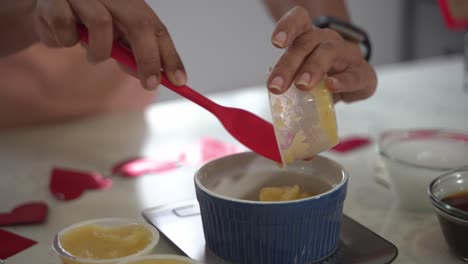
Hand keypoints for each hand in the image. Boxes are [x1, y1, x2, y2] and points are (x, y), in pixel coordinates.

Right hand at [34, 0, 186, 89]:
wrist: (44, 10)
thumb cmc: (85, 25)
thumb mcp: (114, 41)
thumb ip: (132, 56)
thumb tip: (152, 78)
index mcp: (129, 2)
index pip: (157, 28)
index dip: (170, 55)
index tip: (179, 80)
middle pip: (139, 24)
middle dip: (148, 59)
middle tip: (150, 84)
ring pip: (101, 25)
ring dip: (98, 52)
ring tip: (90, 55)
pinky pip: (65, 30)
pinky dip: (64, 42)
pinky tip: (61, 38)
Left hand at [267, 6, 376, 102]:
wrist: (352, 82)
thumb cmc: (322, 76)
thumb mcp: (301, 76)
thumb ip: (288, 81)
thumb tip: (274, 94)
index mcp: (309, 38)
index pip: (299, 21)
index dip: (287, 27)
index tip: (276, 42)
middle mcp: (327, 40)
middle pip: (306, 43)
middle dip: (288, 65)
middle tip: (277, 85)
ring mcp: (347, 54)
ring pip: (328, 53)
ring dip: (313, 68)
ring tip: (301, 85)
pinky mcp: (363, 73)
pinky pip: (354, 75)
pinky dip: (343, 81)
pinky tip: (332, 85)